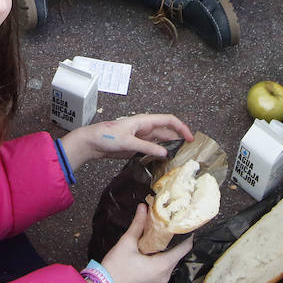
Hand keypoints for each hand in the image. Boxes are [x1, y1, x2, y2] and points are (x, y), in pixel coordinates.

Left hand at [60, 113, 192, 168]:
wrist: (92, 143)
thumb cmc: (107, 136)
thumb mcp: (128, 142)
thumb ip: (147, 147)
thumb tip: (165, 153)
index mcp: (144, 121)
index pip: (169, 120)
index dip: (181, 128)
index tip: (190, 138)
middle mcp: (145, 128)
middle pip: (167, 131)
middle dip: (178, 139)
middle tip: (189, 152)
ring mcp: (142, 137)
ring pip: (161, 141)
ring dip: (170, 147)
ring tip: (179, 158)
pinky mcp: (137, 146)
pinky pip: (153, 149)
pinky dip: (160, 154)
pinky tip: (164, 162)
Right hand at [99, 205, 193, 282]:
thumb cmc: (115, 268)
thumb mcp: (127, 243)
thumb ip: (138, 224)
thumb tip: (143, 208)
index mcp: (162, 265)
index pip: (184, 248)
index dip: (187, 233)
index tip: (185, 222)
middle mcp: (165, 275)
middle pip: (178, 253)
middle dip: (176, 238)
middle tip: (173, 222)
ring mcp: (160, 280)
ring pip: (171, 259)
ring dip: (168, 247)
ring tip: (164, 231)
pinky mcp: (154, 282)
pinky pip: (164, 266)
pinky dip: (162, 255)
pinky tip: (154, 245)